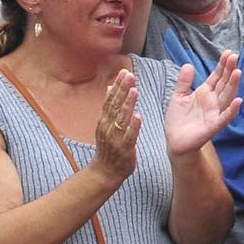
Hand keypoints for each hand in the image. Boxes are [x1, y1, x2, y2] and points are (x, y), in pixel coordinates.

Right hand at [92, 70, 141, 184]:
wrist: (105, 172)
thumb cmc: (109, 147)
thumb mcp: (107, 125)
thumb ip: (110, 107)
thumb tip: (110, 87)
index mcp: (104, 120)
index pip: (110, 99)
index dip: (117, 85)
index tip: (124, 71)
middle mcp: (107, 127)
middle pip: (114, 105)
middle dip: (122, 89)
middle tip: (129, 74)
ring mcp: (115, 138)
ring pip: (121, 119)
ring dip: (127, 104)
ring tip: (134, 90)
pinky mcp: (124, 149)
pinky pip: (129, 136)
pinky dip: (133, 126)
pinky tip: (138, 116)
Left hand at [162, 53, 241, 157]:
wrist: (175, 141)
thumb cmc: (178, 120)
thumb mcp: (178, 96)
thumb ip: (184, 82)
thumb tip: (188, 64)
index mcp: (205, 93)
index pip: (216, 77)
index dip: (222, 66)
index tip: (228, 53)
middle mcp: (213, 102)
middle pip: (224, 83)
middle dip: (229, 70)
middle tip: (234, 56)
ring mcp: (215, 113)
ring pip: (226, 97)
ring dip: (233, 85)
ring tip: (238, 72)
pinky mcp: (213, 126)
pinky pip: (224, 117)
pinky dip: (232, 110)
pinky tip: (238, 101)